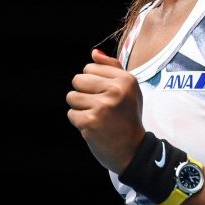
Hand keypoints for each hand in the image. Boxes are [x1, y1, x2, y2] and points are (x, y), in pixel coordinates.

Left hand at [67, 49, 144, 173]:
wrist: (133, 150)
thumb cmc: (128, 117)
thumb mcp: (129, 89)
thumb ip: (113, 68)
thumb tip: (94, 53)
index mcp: (126, 79)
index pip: (90, 67)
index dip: (93, 82)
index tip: (106, 95)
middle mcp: (115, 90)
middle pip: (78, 80)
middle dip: (83, 93)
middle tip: (99, 106)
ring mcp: (102, 106)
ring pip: (72, 97)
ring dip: (80, 108)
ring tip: (95, 116)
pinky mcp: (90, 122)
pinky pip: (71, 114)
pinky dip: (79, 121)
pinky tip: (93, 126)